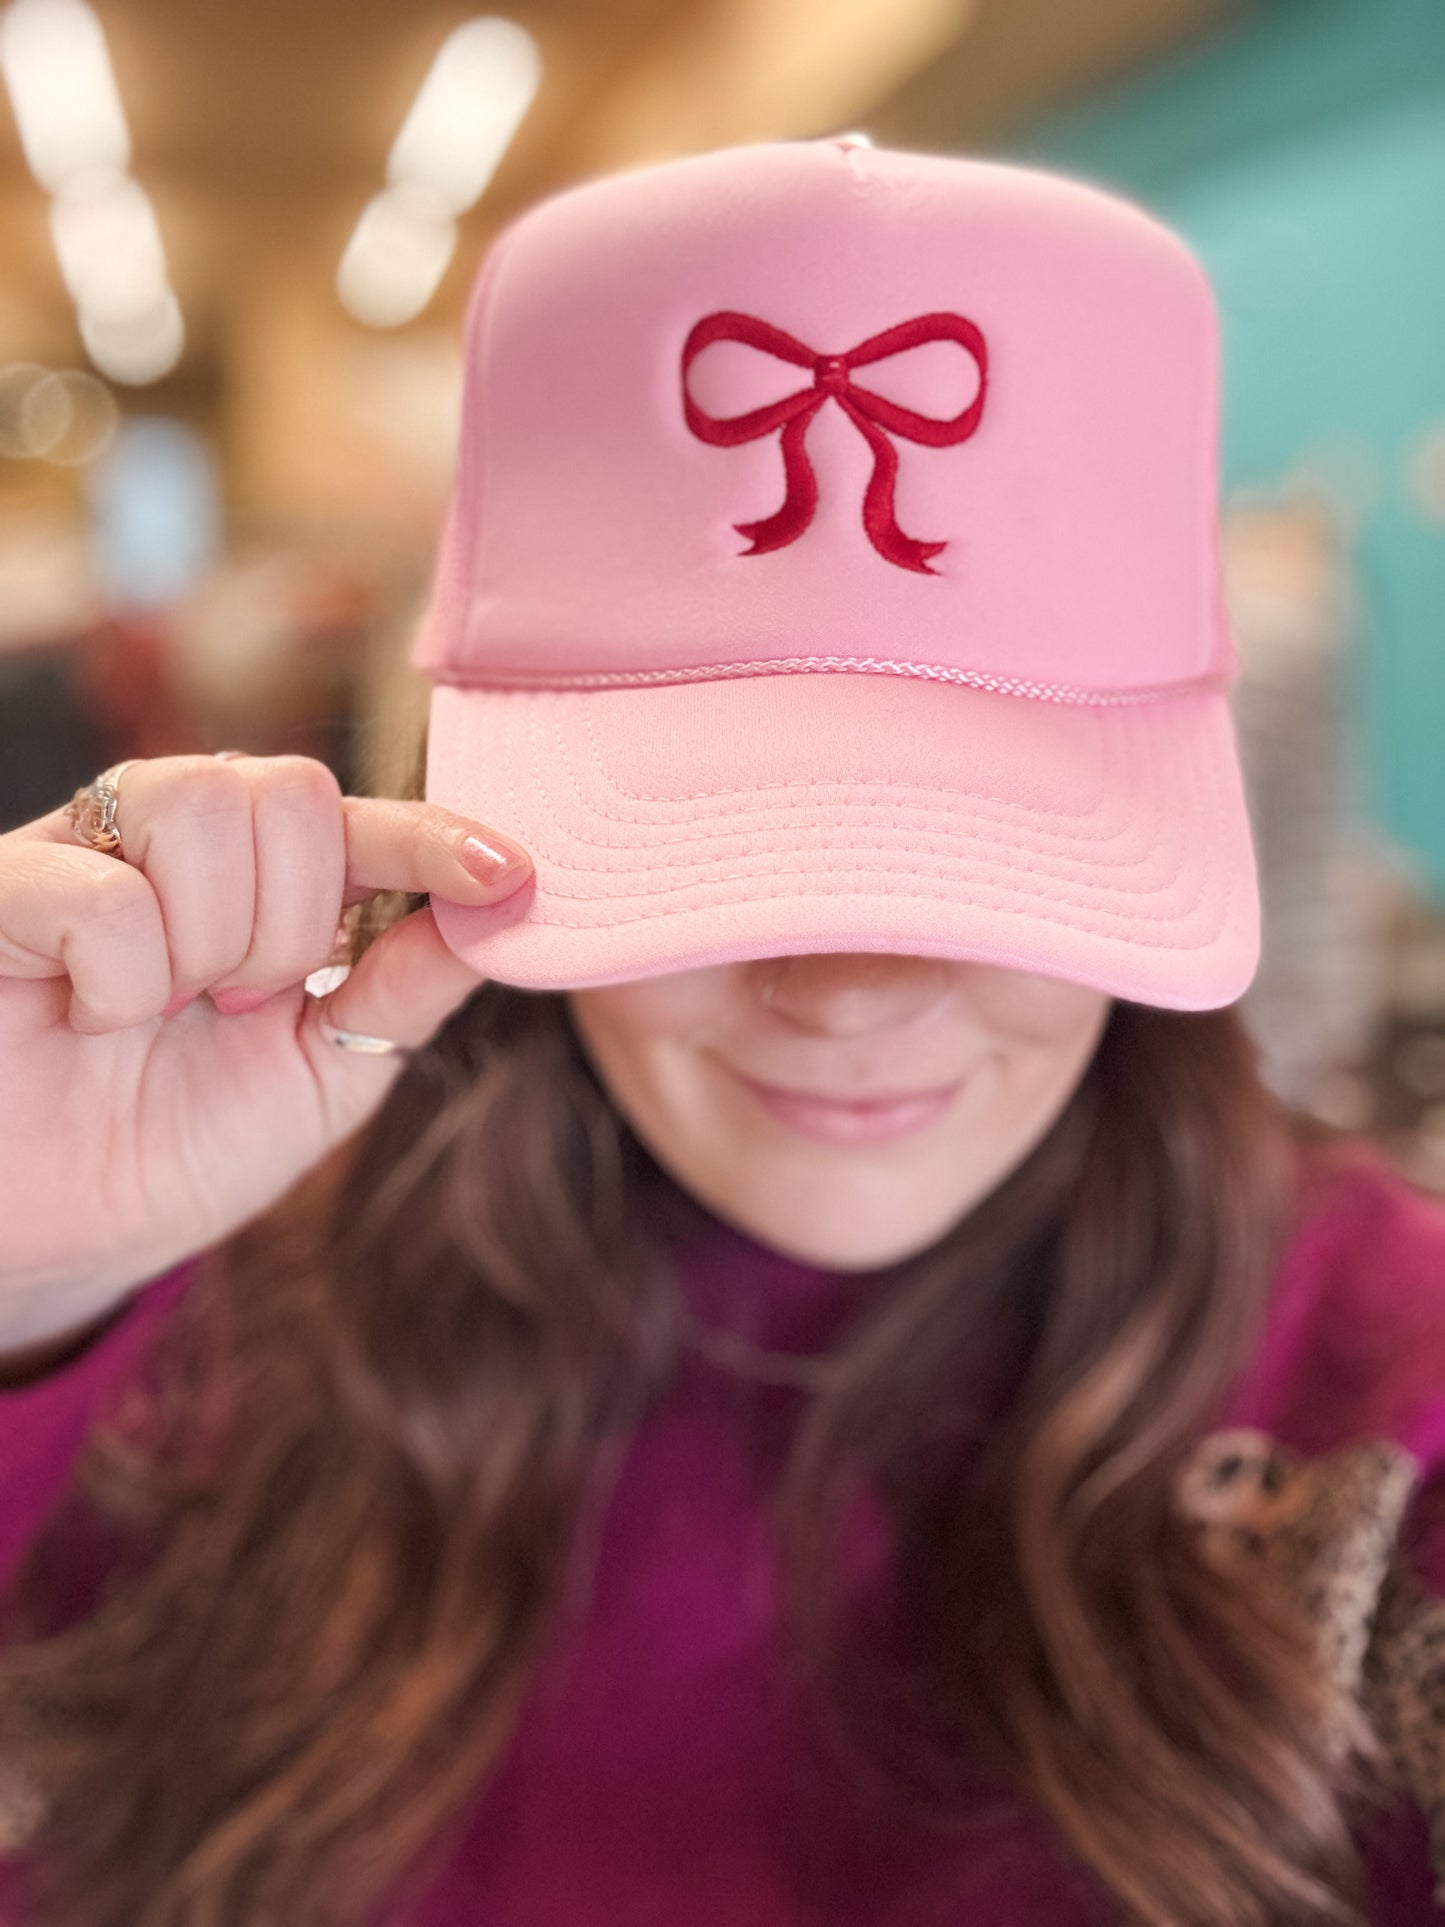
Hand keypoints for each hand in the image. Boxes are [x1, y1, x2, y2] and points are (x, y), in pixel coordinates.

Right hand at [0, 752, 531, 1353]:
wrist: (49, 1235)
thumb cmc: (176, 1146)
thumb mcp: (321, 1077)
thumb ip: (403, 990)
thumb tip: (508, 910)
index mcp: (261, 877)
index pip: (363, 821)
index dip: (435, 838)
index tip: (511, 874)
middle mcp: (177, 839)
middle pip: (291, 790)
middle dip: (292, 922)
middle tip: (240, 1002)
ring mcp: (85, 847)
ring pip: (199, 807)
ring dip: (208, 942)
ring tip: (167, 1008)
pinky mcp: (3, 884)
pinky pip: (103, 894)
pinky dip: (120, 980)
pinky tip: (90, 1014)